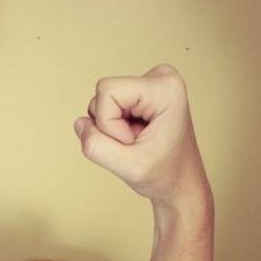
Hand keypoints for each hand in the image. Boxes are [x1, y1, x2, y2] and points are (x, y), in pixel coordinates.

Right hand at [74, 65, 208, 207]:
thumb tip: (80, 123)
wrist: (181, 182)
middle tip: (136, 143)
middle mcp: (161, 78)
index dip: (108, 124)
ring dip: (112, 128)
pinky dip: (115, 126)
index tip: (133, 142)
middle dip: (110, 126)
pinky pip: (108, 106)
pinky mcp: (142, 91)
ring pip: (102, 101)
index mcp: (165, 88)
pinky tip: (136, 136)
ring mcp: (152, 82)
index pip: (107, 92)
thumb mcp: (129, 168)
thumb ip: (96, 146)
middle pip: (103, 94)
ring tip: (137, 140)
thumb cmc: (164, 175)